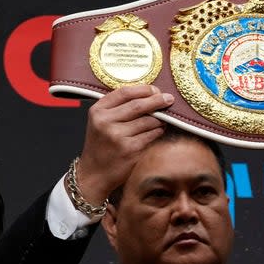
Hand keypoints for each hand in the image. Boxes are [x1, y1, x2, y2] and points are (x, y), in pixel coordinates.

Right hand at [75, 84, 174, 205]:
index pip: (124, 92)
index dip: (143, 89)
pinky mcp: (130, 149)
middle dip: (157, 100)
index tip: (155, 90)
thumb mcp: (99, 123)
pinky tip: (159, 130)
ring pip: (147, 120)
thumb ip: (117, 108)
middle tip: (169, 99)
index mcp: (98, 111)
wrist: (94, 174)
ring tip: (163, 119)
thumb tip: (148, 95)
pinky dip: (158, 131)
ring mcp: (118, 136)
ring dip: (159, 118)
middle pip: (138, 105)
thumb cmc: (100, 146)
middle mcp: (106, 122)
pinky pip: (150, 135)